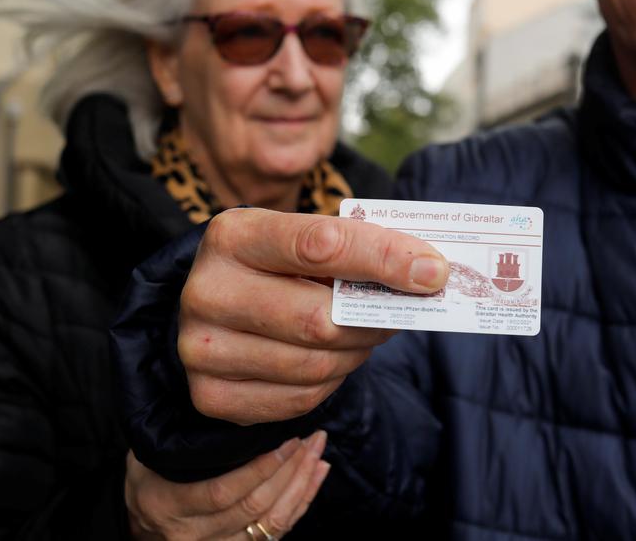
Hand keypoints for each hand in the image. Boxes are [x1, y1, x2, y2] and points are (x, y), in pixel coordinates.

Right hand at [125, 430, 329, 539]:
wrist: (138, 520)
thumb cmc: (148, 476)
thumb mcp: (150, 454)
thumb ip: (183, 438)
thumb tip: (224, 402)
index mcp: (169, 504)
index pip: (222, 492)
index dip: (259, 469)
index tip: (287, 440)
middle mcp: (192, 533)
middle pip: (253, 507)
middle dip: (290, 471)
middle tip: (311, 438)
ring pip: (271, 523)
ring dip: (302, 485)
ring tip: (318, 452)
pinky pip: (277, 531)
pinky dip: (302, 502)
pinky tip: (317, 474)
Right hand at [179, 207, 448, 424]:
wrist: (214, 307)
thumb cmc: (274, 267)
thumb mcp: (301, 240)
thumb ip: (355, 249)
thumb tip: (428, 274)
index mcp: (233, 236)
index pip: (321, 246)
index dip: (384, 259)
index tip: (433, 271)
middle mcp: (207, 291)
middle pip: (319, 320)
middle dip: (374, 319)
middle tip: (402, 311)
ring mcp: (201, 349)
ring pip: (315, 365)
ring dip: (357, 352)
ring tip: (364, 334)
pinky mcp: (210, 396)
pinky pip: (299, 400)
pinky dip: (330, 382)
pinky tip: (331, 359)